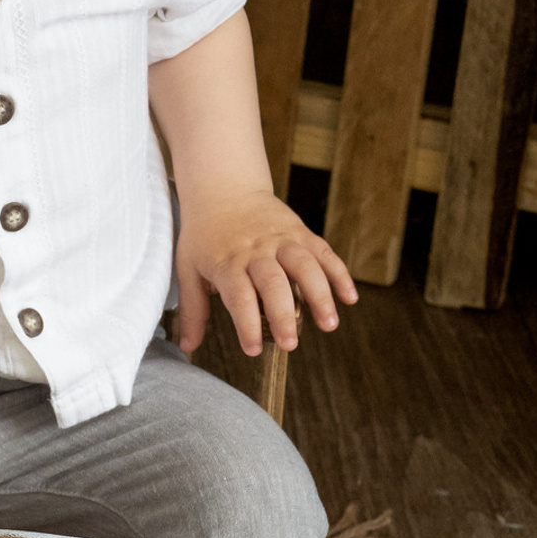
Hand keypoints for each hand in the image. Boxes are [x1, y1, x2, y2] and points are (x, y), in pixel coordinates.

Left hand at [174, 188, 355, 358]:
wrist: (224, 188)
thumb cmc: (204, 234)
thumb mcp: (189, 268)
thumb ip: (193, 310)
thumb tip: (187, 347)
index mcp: (227, 262)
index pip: (238, 296)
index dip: (246, 324)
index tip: (254, 349)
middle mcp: (256, 251)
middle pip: (273, 283)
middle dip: (283, 315)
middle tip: (291, 344)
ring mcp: (281, 240)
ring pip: (305, 266)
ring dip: (320, 295)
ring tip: (329, 324)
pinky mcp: (300, 232)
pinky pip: (323, 252)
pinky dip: (339, 273)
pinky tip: (349, 297)